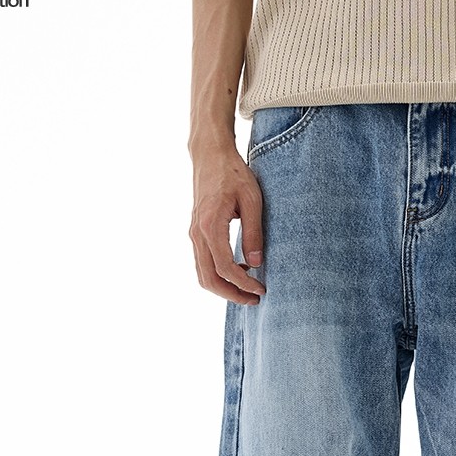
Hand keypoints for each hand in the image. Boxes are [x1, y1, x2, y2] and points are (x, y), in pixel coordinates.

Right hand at [187, 136, 267, 303]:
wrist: (210, 156)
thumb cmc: (233, 174)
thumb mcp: (252, 200)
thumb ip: (253, 232)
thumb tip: (256, 262)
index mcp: (210, 225)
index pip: (224, 267)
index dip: (243, 283)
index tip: (261, 289)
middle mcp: (197, 233)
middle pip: (208, 278)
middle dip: (231, 294)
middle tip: (255, 298)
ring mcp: (194, 234)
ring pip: (202, 274)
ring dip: (224, 287)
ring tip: (248, 289)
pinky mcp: (196, 233)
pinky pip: (202, 263)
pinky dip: (218, 275)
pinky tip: (239, 270)